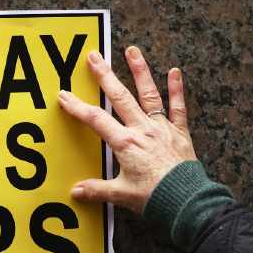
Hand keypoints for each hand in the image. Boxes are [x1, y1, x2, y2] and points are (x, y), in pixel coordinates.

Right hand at [56, 46, 196, 213]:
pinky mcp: (179, 133)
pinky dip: (177, 90)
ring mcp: (162, 128)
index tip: (64, 95)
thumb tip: (75, 191)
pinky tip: (175, 71)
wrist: (188, 202)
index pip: (96, 119)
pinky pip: (178, 108)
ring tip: (132, 51)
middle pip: (120, 97)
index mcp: (125, 143)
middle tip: (94, 56)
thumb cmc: (155, 198)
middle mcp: (142, 129)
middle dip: (105, 75)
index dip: (77, 107)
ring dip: (140, 71)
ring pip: (148, 94)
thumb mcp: (122, 195)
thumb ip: (97, 190)